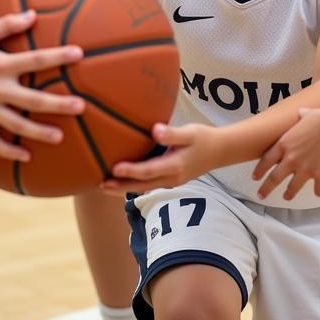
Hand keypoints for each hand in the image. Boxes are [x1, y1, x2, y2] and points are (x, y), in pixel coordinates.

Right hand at [0, 9, 85, 161]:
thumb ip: (10, 23)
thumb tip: (33, 14)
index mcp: (1, 64)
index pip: (36, 60)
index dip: (59, 56)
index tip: (79, 53)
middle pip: (33, 99)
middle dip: (58, 104)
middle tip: (80, 107)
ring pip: (15, 124)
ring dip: (38, 131)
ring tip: (58, 137)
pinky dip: (7, 150)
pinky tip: (25, 156)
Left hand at [100, 123, 219, 193]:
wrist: (220, 151)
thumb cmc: (203, 138)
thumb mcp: (190, 132)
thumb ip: (172, 133)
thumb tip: (155, 131)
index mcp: (174, 166)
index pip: (148, 171)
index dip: (130, 171)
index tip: (114, 168)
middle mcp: (171, 178)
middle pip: (141, 185)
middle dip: (120, 186)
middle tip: (100, 185)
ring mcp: (171, 182)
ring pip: (144, 188)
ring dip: (125, 187)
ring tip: (106, 185)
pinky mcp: (171, 180)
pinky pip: (149, 184)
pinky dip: (134, 183)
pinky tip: (124, 179)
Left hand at [253, 107, 319, 200]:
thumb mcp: (307, 114)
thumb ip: (301, 116)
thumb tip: (301, 112)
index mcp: (285, 144)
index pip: (266, 160)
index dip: (259, 170)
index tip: (255, 177)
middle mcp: (292, 158)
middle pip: (274, 178)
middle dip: (266, 188)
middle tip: (261, 195)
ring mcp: (305, 169)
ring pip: (292, 188)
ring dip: (289, 194)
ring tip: (287, 197)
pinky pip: (318, 191)